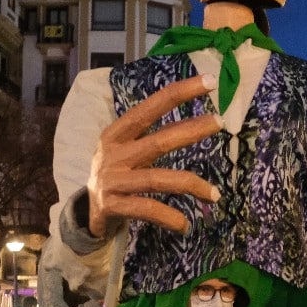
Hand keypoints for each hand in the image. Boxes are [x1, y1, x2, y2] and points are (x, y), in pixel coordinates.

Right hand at [87, 74, 223, 236]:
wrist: (87, 211)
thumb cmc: (118, 174)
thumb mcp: (127, 149)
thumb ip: (153, 136)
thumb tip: (198, 122)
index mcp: (116, 134)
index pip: (150, 108)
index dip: (179, 93)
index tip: (208, 82)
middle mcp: (114, 154)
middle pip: (158, 140)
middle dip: (191, 130)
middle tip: (220, 123)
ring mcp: (112, 181)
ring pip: (157, 179)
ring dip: (190, 184)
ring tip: (214, 194)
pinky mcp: (113, 206)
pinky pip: (147, 210)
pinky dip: (169, 217)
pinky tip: (185, 224)